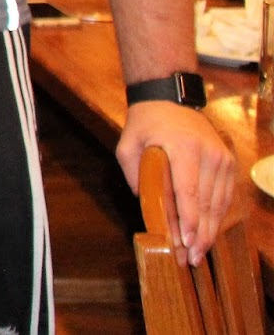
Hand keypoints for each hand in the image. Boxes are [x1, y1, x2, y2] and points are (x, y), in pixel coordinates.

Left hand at [116, 101, 235, 262]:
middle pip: (207, 203)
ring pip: (219, 203)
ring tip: (199, 252)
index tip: (185, 242)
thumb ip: (133, 173)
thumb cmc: (145, 123)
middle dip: (199, 234)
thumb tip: (145, 203)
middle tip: (192, 258)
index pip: (189, 191)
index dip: (188, 220)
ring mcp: (223, 158)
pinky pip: (225, 195)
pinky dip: (217, 216)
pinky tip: (208, 232)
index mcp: (184, 148)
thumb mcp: (128, 143)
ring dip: (210, 230)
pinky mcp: (228, 162)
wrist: (170, 99)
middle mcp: (209, 154)